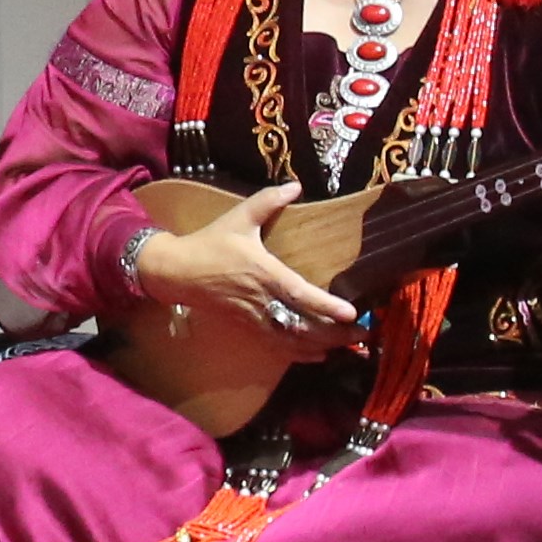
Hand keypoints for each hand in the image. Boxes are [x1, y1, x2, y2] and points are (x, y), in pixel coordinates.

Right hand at [127, 182, 357, 346]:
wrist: (177, 272)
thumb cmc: (210, 243)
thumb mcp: (238, 218)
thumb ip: (268, 201)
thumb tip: (295, 185)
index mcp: (263, 273)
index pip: (300, 294)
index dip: (327, 305)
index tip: (352, 312)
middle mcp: (262, 300)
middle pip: (304, 325)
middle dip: (336, 332)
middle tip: (365, 331)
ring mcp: (254, 318)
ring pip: (293, 340)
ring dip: (324, 345)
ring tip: (351, 343)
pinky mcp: (247, 328)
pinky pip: (277, 347)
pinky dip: (301, 354)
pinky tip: (319, 355)